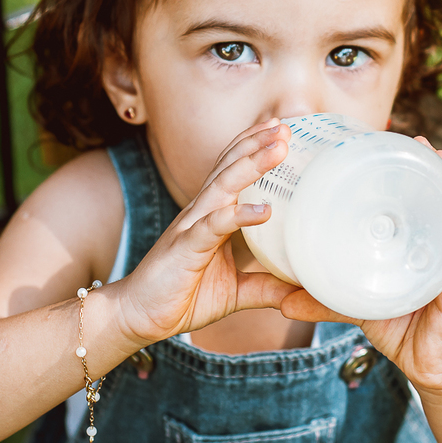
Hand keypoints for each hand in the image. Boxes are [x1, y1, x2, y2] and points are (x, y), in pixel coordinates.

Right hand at [113, 120, 300, 346]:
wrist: (138, 315)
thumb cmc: (183, 296)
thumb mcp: (235, 292)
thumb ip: (266, 286)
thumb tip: (303, 291)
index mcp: (211, 215)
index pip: (232, 170)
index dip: (254, 147)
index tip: (282, 130)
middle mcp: (201, 213)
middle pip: (230, 167)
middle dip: (257, 144)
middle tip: (286, 126)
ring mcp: (191, 227)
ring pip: (222, 186)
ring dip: (251, 164)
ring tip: (279, 149)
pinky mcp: (186, 248)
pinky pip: (213, 226)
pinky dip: (238, 215)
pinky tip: (264, 210)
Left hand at [280, 136, 441, 396]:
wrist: (430, 368)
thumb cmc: (398, 328)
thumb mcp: (358, 308)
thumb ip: (324, 300)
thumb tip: (279, 301)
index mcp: (409, 244)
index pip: (406, 201)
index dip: (399, 171)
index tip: (385, 140)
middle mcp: (432, 246)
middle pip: (433, 200)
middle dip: (428, 167)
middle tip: (417, 138)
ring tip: (441, 159)